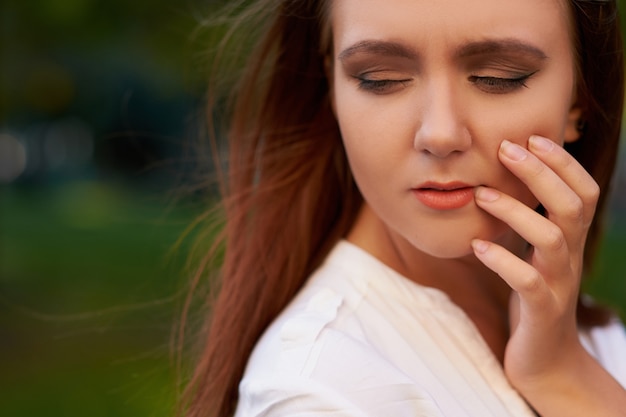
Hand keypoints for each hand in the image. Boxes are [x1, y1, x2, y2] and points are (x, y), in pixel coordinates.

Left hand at [470, 135, 625, 415]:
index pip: (582, 192)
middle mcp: (571, 257)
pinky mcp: (541, 311)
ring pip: (551, 240)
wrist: (545, 360)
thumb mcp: (534, 255)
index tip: (531, 136)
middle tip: (506, 149)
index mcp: (569, 240)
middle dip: (541, 173)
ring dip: (516, 212)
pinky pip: (530, 283)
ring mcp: (559, 284)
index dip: (562, 162)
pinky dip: (504, 262)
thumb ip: (529, 222)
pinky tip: (477, 246)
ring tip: (482, 194)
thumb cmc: (533, 299)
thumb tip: (503, 181)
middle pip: (570, 206)